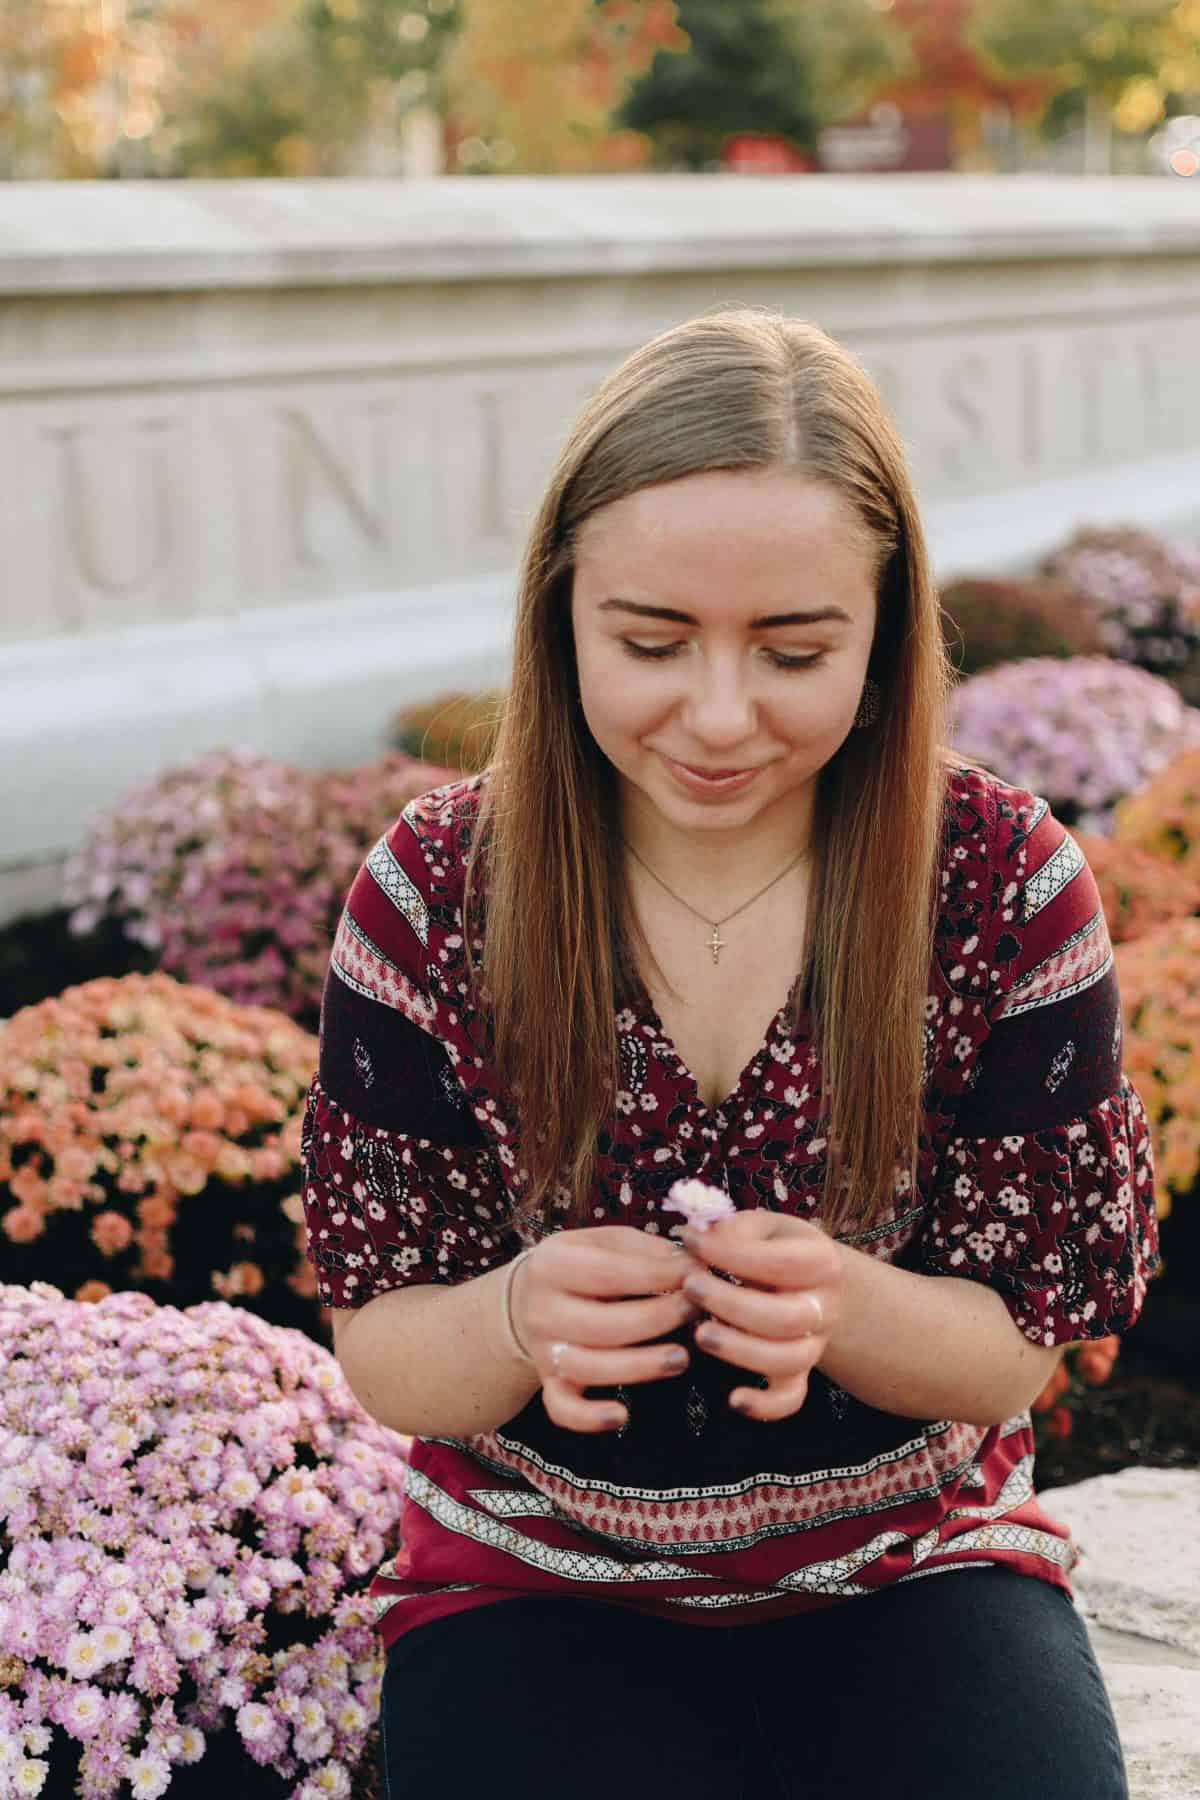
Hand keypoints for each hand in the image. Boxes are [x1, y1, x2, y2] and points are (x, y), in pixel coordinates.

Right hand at [510, 1226, 701, 1433]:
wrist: (529, 1297)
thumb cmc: (583, 1265)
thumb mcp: (606, 1242)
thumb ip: (646, 1251)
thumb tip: (694, 1266)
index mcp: (554, 1265)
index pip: (609, 1273)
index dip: (657, 1275)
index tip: (695, 1274)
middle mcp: (543, 1310)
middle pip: (602, 1324)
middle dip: (656, 1319)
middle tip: (695, 1311)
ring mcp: (544, 1350)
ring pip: (590, 1368)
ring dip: (640, 1367)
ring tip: (681, 1359)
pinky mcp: (549, 1383)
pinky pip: (563, 1409)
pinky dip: (589, 1418)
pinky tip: (622, 1416)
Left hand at [678, 1212, 841, 1422]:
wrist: (807, 1284)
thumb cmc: (773, 1248)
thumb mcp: (762, 1227)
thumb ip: (734, 1229)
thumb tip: (701, 1237)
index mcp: (822, 1262)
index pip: (780, 1262)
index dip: (731, 1253)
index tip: (691, 1241)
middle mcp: (825, 1307)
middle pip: (784, 1317)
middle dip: (731, 1304)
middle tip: (690, 1287)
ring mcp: (814, 1343)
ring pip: (787, 1360)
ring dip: (740, 1350)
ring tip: (700, 1333)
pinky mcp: (798, 1373)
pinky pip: (790, 1399)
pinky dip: (766, 1406)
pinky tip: (733, 1399)